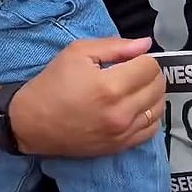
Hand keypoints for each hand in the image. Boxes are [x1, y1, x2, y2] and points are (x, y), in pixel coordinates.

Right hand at [10, 37, 165, 156]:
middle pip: (158, 86)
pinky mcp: (120, 146)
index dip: (142, 57)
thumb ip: (115, 46)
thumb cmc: (53, 83)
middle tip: (133, 70)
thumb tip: (145, 44)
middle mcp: (120, 112)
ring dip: (152, 93)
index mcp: (110, 86)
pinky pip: (152, 130)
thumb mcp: (78, 52)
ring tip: (135, 87)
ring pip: (158, 108)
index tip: (129, 58)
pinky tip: (137, 106)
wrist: (33, 121)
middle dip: (149, 73)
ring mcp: (122, 133)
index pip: (149, 67)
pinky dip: (150, 115)